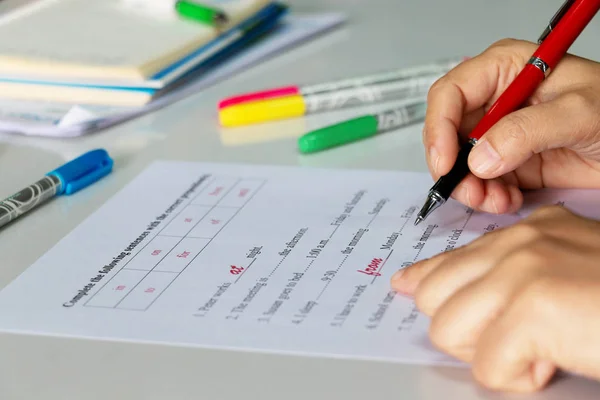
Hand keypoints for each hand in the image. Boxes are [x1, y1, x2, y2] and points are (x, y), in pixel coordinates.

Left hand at [391, 205, 599, 391]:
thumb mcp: (559, 271)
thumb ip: (502, 273)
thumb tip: (422, 284)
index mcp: (526, 235)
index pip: (447, 259)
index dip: (424, 280)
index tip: (406, 286)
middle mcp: (518, 244)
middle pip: (434, 298)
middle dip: (466, 330)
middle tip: (515, 335)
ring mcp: (523, 272)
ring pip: (449, 331)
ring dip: (492, 354)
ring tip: (539, 347)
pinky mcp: (534, 308)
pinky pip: (488, 366)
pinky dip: (521, 378)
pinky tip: (555, 361)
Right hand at [424, 39, 599, 213]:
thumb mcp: (578, 112)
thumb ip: (526, 132)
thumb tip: (479, 159)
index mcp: (504, 70)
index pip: (450, 94)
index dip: (439, 128)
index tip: (445, 162)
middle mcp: (495, 101)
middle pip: (447, 132)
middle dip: (453, 166)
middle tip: (469, 190)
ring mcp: (499, 134)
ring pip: (460, 163)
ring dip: (470, 187)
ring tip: (494, 200)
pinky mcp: (508, 161)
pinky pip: (480, 182)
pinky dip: (487, 197)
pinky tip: (507, 200)